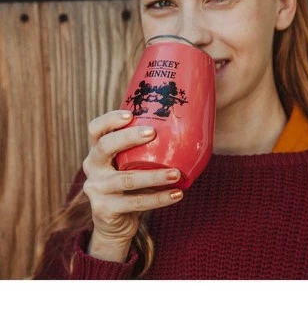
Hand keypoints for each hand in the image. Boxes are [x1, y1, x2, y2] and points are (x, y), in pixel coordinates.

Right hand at [82, 110, 182, 261]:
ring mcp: (96, 189)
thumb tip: (183, 130)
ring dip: (154, 176)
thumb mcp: (129, 165)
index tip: (131, 115)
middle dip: (128, 138)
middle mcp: (92, 167)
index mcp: (97, 152)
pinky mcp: (105, 210)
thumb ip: (142, 151)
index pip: (95, 129)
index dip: (110, 120)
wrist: (114, 224)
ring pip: (126, 179)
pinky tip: (177, 194)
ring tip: (176, 173)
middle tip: (153, 133)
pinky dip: (159, 198)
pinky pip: (136, 203)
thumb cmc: (129, 186)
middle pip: (104, 147)